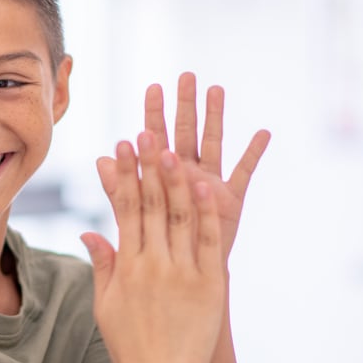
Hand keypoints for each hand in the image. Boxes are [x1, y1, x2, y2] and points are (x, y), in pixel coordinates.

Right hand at [81, 135, 225, 362]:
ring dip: (177, 179)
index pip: (125, 210)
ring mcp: (184, 273)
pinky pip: (210, 242)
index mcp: (128, 267)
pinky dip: (207, 213)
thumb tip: (88, 233)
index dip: (123, 175)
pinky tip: (205, 185)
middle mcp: (155, 265)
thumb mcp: (106, 305)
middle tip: (145, 131)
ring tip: (173, 148)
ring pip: (181, 216)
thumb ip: (103, 265)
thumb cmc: (130, 345)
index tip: (119, 147)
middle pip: (153, 205)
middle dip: (148, 166)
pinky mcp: (211, 285)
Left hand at [100, 73, 269, 259]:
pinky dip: (253, 153)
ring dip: (215, 118)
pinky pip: (243, 173)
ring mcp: (208, 185)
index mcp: (158, 178)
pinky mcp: (230, 201)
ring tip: (216, 90)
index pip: (154, 139)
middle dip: (185, 105)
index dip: (153, 114)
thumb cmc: (150, 254)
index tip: (152, 87)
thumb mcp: (132, 220)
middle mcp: (184, 175)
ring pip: (212, 144)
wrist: (177, 286)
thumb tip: (100, 161)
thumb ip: (119, 190)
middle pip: (185, 133)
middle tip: (186, 76)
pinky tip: (263, 132)